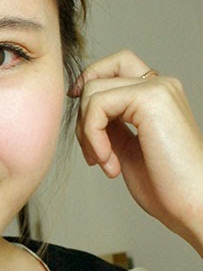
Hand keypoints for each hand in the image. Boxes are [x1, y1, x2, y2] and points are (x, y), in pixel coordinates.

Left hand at [69, 50, 202, 254]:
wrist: (194, 204)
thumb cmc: (167, 186)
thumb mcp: (128, 149)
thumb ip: (110, 125)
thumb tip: (82, 109)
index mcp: (158, 95)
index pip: (115, 66)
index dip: (89, 83)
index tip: (79, 115)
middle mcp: (161, 85)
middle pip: (98, 76)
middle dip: (83, 117)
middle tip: (94, 154)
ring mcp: (158, 89)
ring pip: (93, 91)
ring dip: (87, 133)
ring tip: (106, 164)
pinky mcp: (151, 99)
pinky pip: (97, 106)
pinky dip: (92, 137)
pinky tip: (110, 164)